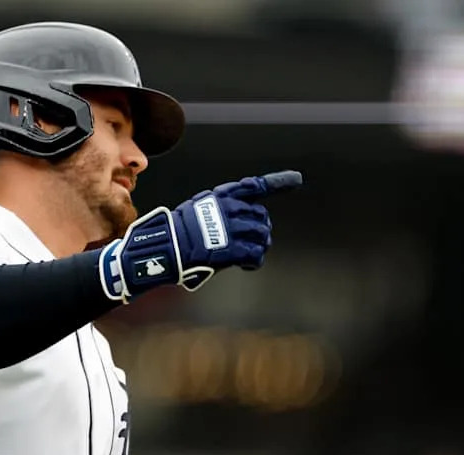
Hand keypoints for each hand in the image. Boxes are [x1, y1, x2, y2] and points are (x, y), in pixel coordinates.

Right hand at [99, 170, 301, 302]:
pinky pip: (255, 254)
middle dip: (262, 229)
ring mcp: (233, 228)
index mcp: (221, 197)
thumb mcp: (197, 210)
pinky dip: (254, 261)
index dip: (278, 183)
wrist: (166, 248)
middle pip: (261, 217)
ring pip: (262, 235)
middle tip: (256, 241)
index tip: (297, 179)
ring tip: (251, 254)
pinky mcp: (233, 249)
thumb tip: (238, 222)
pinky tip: (246, 265)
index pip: (253, 187)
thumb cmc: (177, 232)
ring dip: (260, 245)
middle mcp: (230, 209)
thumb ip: (219, 211)